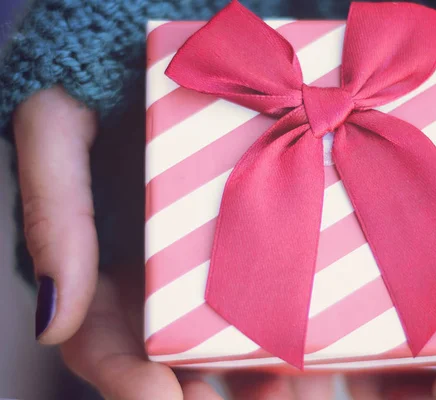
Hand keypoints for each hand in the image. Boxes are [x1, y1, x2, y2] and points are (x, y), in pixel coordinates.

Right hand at [13, 87, 333, 398]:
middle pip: (181, 353)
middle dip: (213, 390)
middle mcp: (160, 268)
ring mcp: (213, 251)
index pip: (104, 341)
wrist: (189, 54)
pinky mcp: (261, 225)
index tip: (156, 398)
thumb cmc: (102, 78)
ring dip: (266, 370)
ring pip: (236, 331)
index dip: (126, 378)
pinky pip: (280, 281)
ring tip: (304, 392)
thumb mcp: (57, 130)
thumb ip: (52, 214)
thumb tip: (53, 317)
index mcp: (104, 260)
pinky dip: (301, 316)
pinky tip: (331, 342)